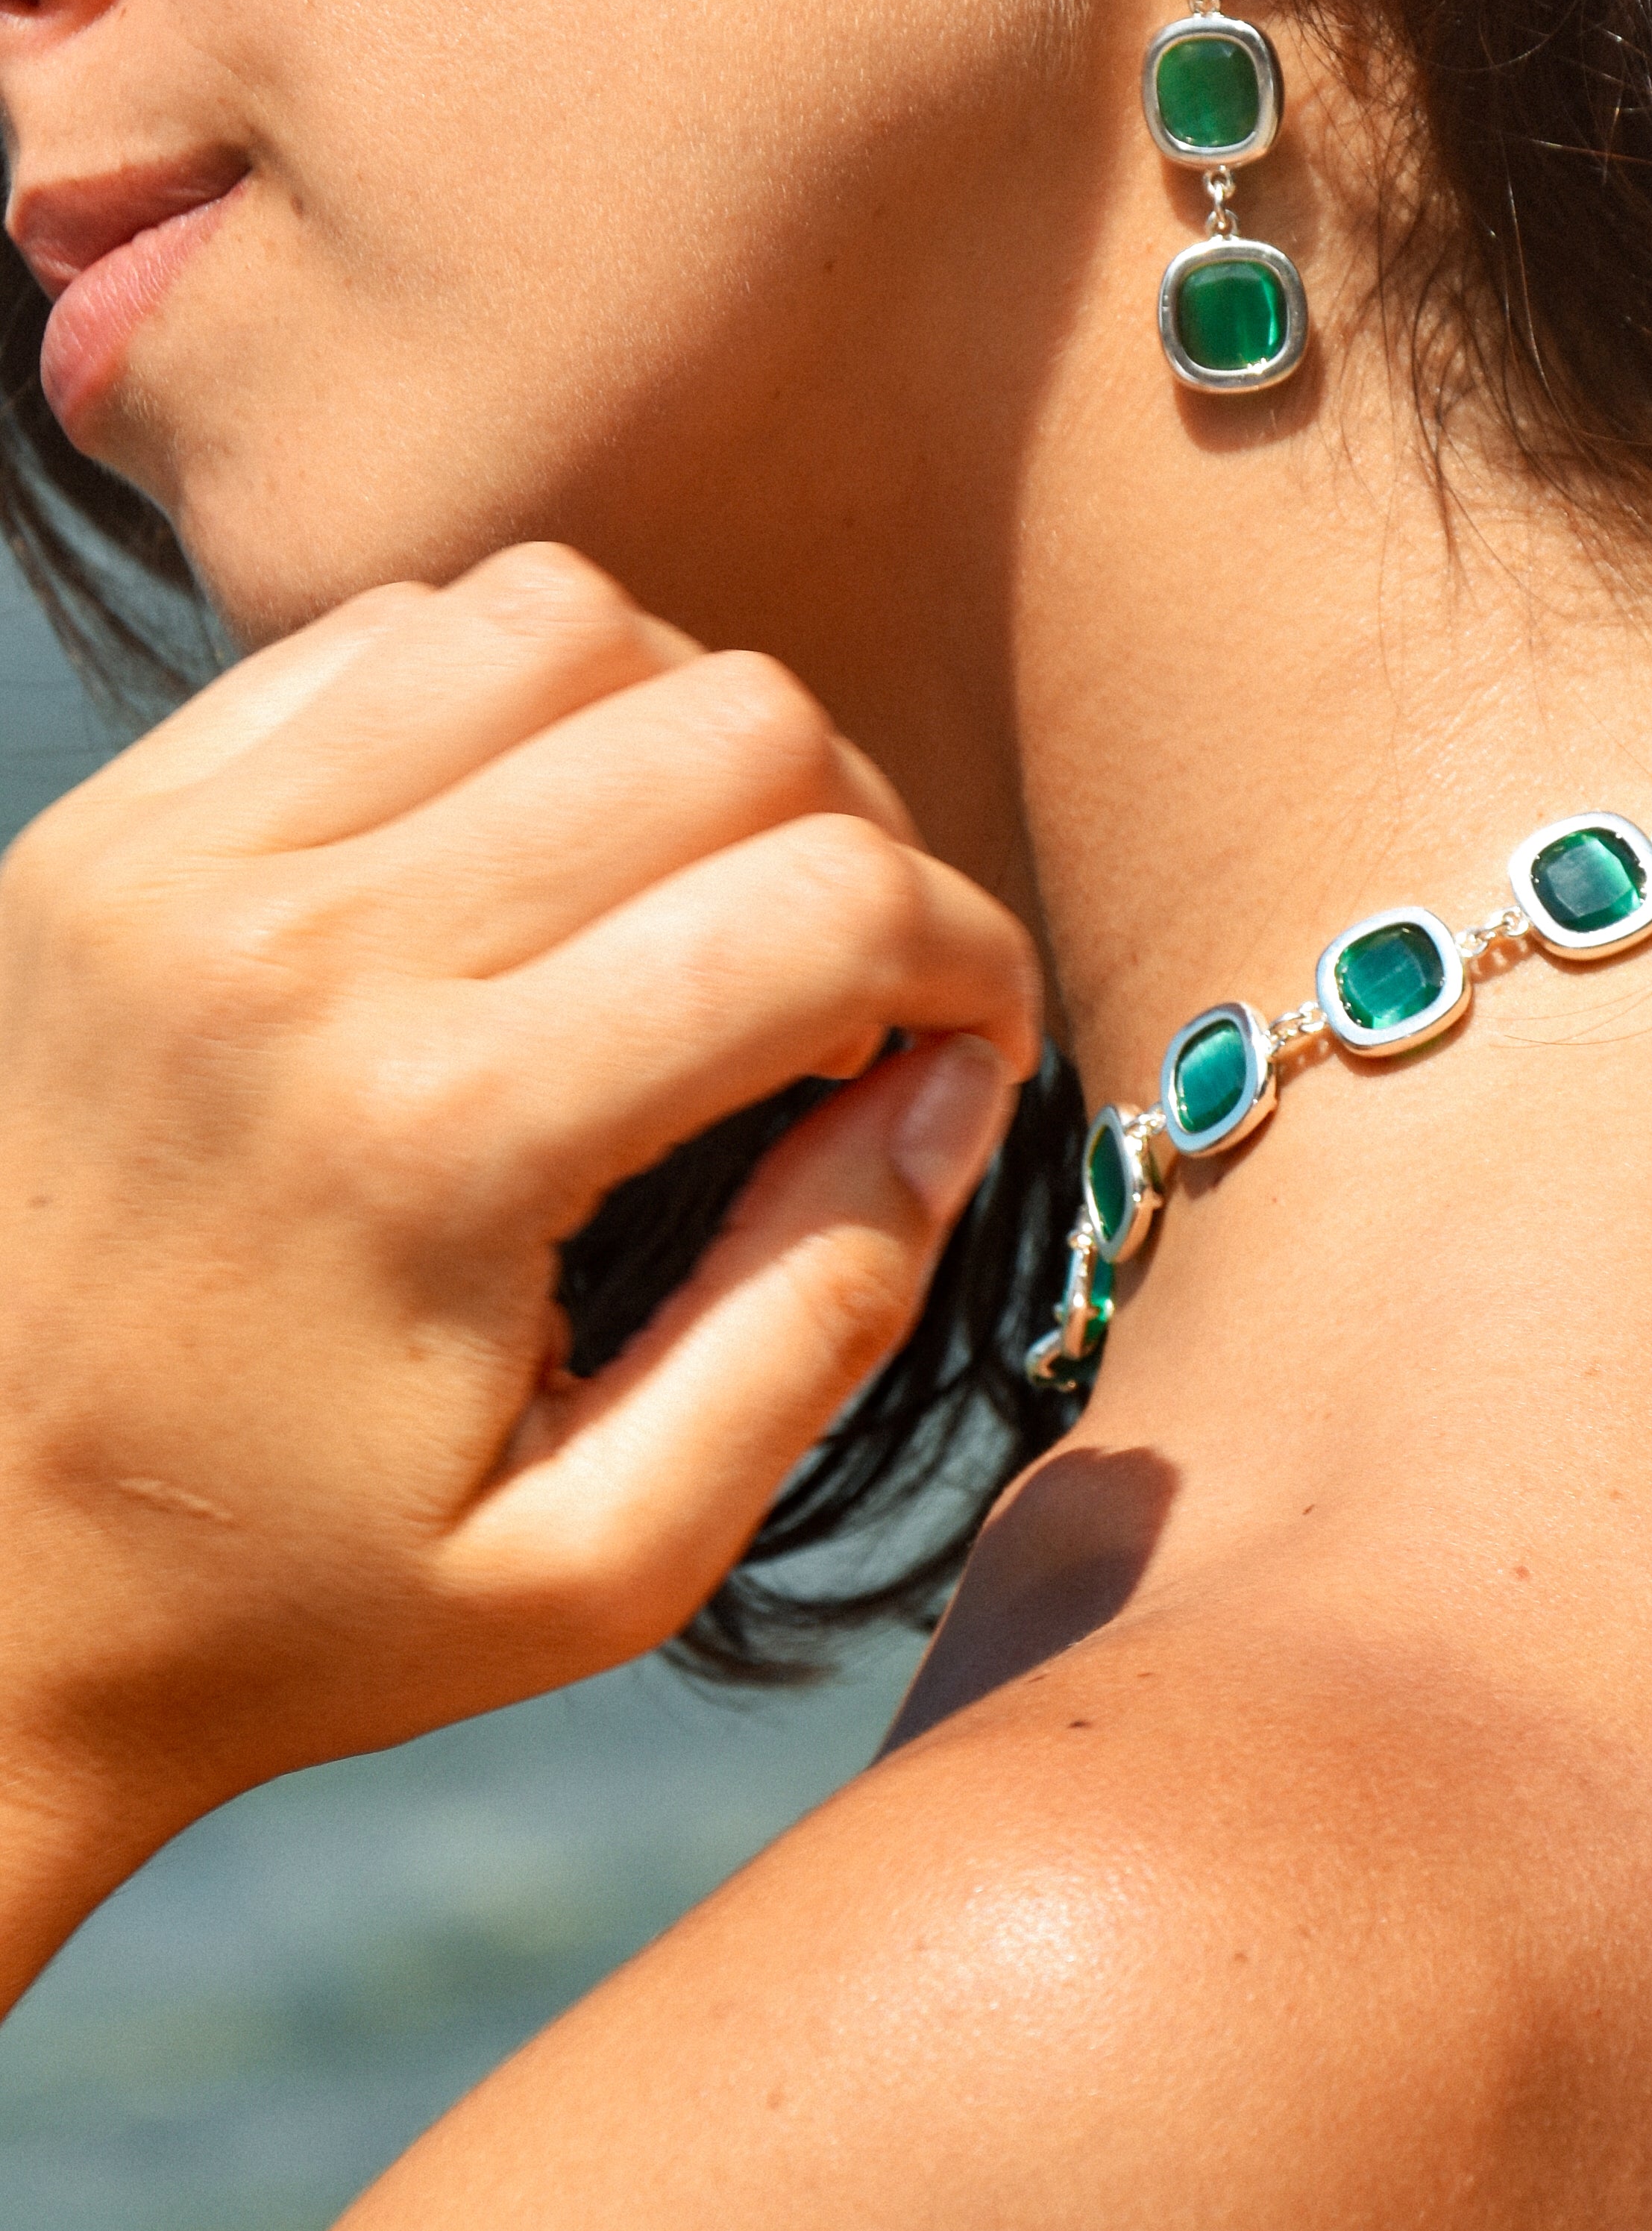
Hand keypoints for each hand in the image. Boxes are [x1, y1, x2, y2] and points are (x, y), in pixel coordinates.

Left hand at [0, 545, 1041, 1972]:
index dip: (973, 963)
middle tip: (841, 992)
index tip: (961, 1054)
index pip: (833, 906)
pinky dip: (509, 703)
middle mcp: (305, 951)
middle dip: (862, 843)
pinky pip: (379, 636)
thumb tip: (953, 1092)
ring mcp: (180, 865)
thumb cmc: (288, 1611)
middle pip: (734, 722)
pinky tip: (524, 859)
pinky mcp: (100, 834)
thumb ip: (820, 1325)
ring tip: (685, 897)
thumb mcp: (602, 1568)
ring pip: (563, 619)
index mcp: (443, 1143)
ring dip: (688, 737)